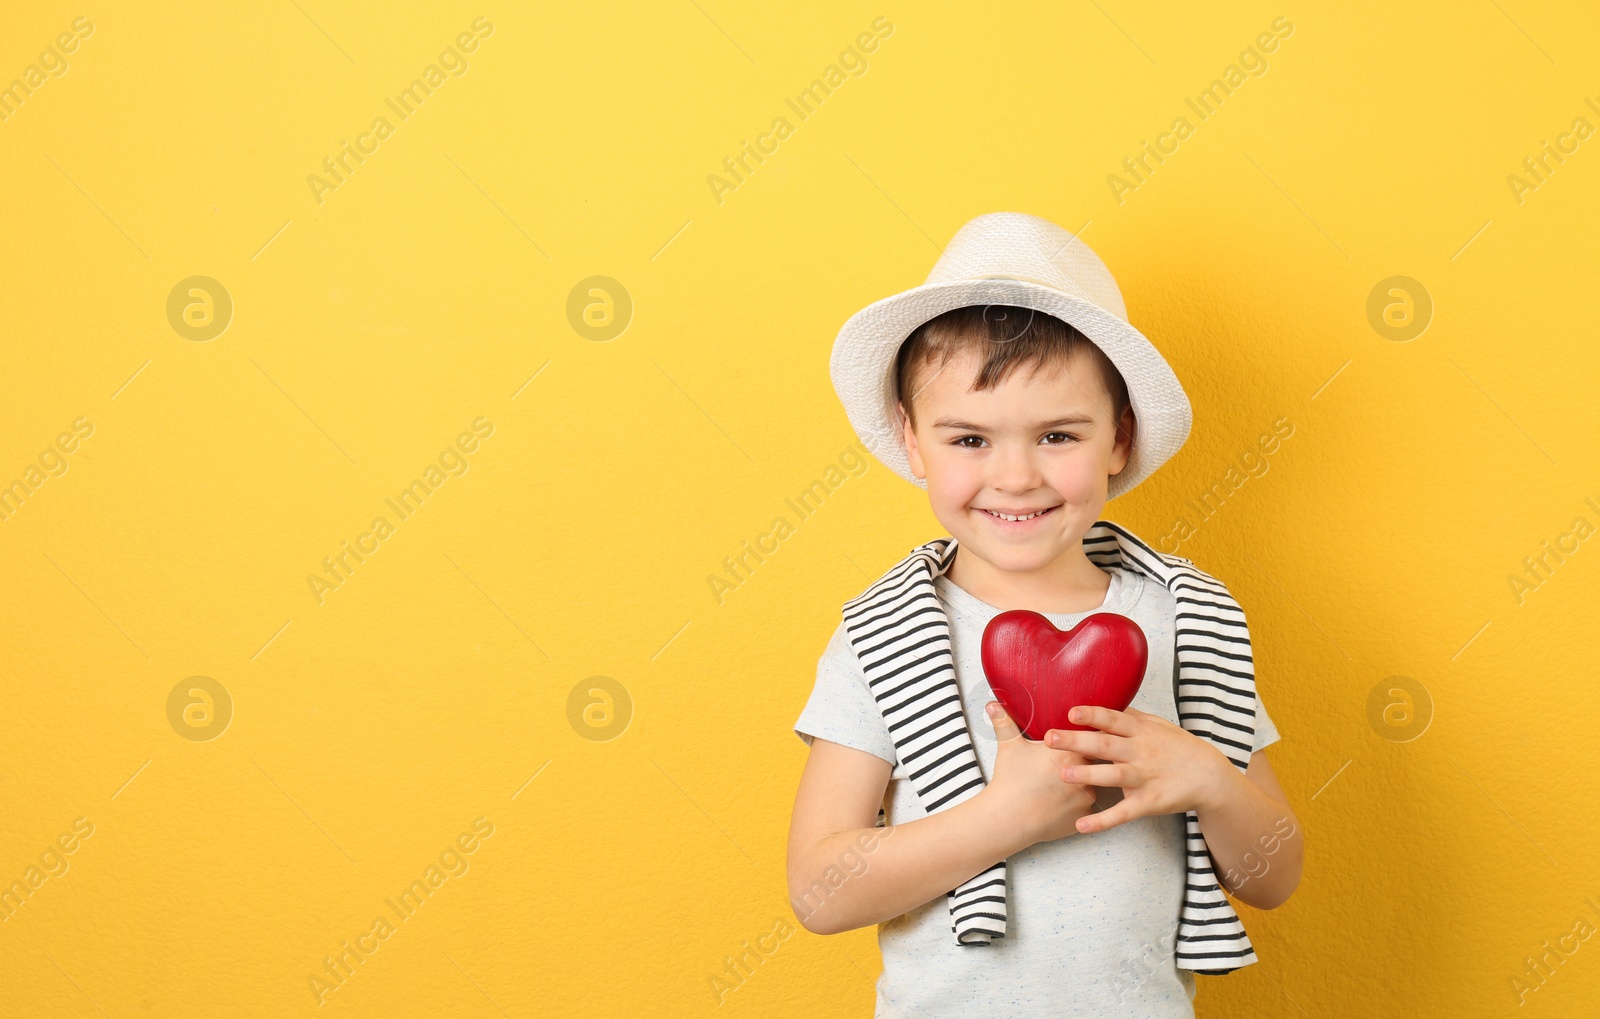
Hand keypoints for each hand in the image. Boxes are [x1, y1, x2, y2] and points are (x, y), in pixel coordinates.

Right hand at [982, 701, 1096, 846]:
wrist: (1009, 819)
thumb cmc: (1010, 780)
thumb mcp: (1008, 747)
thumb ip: (1004, 721)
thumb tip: (992, 704)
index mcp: (1071, 750)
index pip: (1095, 735)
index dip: (1092, 734)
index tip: (1090, 732)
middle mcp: (1087, 771)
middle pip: (1099, 759)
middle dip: (1094, 757)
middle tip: (1088, 754)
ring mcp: (1088, 796)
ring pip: (1094, 784)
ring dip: (1086, 782)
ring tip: (1069, 783)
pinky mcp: (1085, 815)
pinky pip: (1087, 807)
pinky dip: (1078, 804)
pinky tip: (1064, 804)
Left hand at [1044, 705, 1235, 833]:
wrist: (1209, 776)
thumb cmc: (1177, 747)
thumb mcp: (1156, 725)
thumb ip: (1129, 716)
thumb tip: (1102, 701)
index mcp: (1140, 731)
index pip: (1113, 719)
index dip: (1092, 715)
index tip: (1069, 712)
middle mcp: (1140, 752)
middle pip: (1106, 744)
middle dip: (1077, 741)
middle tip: (1049, 738)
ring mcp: (1145, 778)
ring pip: (1113, 776)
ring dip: (1088, 775)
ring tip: (1063, 774)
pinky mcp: (1149, 802)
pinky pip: (1123, 813)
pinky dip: (1103, 821)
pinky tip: (1082, 826)